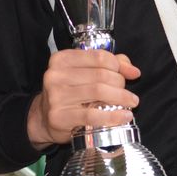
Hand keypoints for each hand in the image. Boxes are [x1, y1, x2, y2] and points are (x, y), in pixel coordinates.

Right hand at [25, 48, 140, 147]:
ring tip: (131, 103)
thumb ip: (110, 66)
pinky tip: (125, 116)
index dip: (118, 66)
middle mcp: (56, 75)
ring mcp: (56, 96)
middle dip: (120, 84)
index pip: (99, 56)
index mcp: (62, 59)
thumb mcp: (84, 73)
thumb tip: (134, 71)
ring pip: (99, 92)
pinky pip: (93, 115)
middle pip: (101, 74)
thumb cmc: (69, 93)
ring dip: (121, 98)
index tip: (127, 76)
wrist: (43, 118)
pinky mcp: (60, 116)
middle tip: (127, 94)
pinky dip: (113, 116)